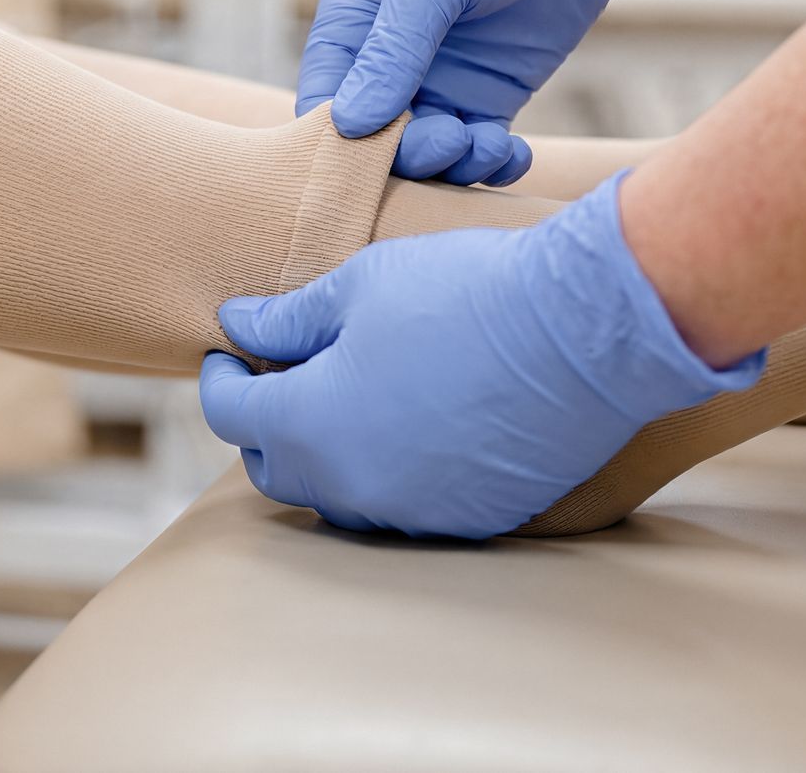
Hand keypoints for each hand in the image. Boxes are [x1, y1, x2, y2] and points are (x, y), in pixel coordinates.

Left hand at [198, 174, 761, 538]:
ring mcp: (414, 511)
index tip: (231, 348)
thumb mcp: (359, 286)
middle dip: (266, 421)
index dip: (222, 377)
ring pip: (339, 496)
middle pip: (277, 468)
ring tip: (344, 399)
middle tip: (282, 374)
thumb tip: (239, 328)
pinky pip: (404, 506)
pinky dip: (388, 473)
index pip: (232, 414)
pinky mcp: (470, 518)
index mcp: (310, 425)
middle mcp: (353, 486)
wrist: (583, 331)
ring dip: (326, 455)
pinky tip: (408, 424)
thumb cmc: (465, 293)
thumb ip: (289, 320)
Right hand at [297, 0, 701, 183]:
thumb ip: (391, 51)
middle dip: (406, 154)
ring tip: (489, 147)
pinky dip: (489, 163)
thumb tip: (350, 126)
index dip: (340, 141)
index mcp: (353, 20)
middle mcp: (387, 57)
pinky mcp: (491, 94)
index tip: (376, 158)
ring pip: (426, 152)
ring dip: (452, 164)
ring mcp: (440, 79)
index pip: (323, 100)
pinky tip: (512, 154)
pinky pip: (476, 148)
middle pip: (374, 138)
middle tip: (449, 143)